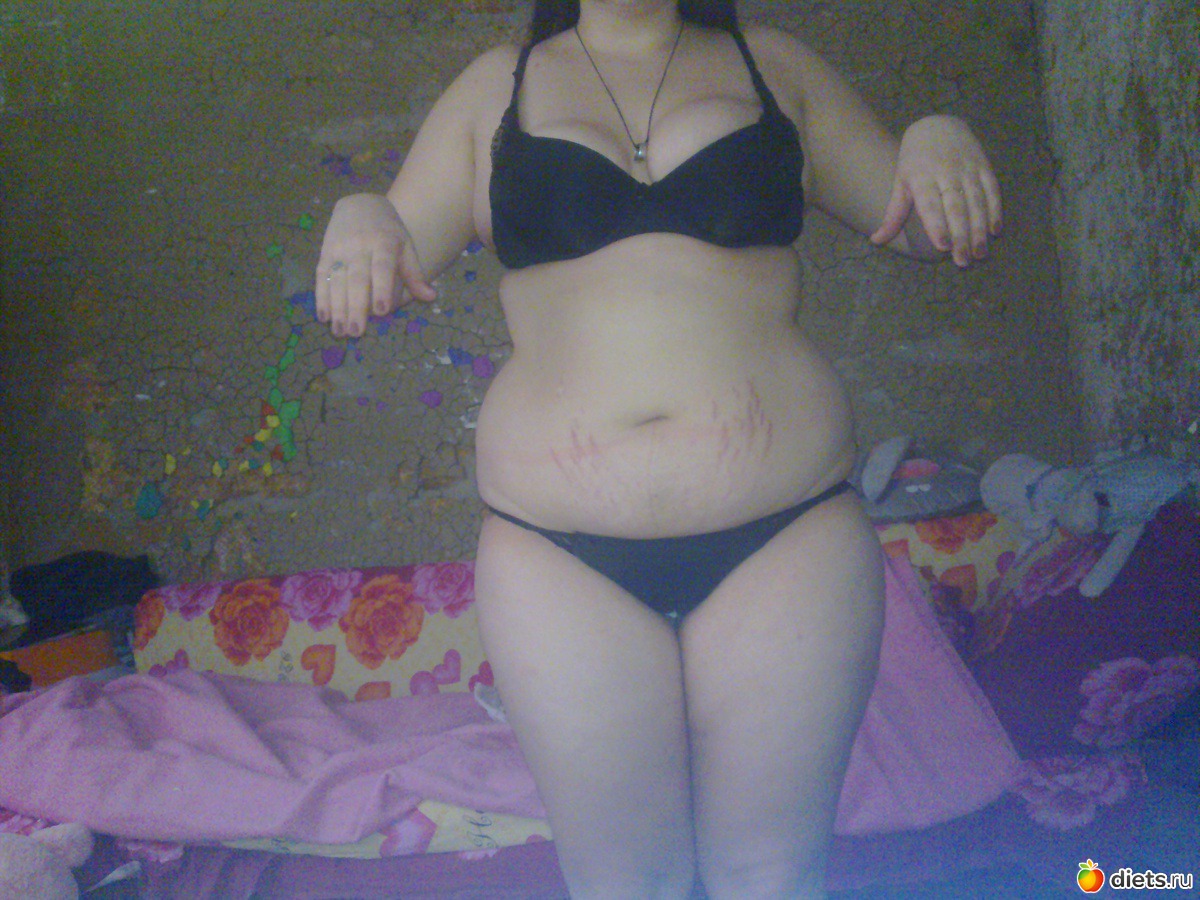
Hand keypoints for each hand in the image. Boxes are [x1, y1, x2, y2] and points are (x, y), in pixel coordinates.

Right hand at [315, 193, 435, 337]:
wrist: (360, 203)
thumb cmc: (388, 231)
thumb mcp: (405, 246)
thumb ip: (414, 274)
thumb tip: (430, 297)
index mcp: (384, 243)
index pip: (382, 267)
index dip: (381, 288)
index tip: (382, 310)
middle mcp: (359, 246)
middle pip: (357, 279)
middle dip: (356, 306)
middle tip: (356, 332)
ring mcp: (340, 249)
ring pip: (336, 280)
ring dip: (337, 308)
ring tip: (339, 331)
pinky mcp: (325, 253)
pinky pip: (321, 276)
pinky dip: (321, 297)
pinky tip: (323, 316)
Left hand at [870, 115, 1001, 266]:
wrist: (938, 124)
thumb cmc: (915, 160)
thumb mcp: (901, 182)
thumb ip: (893, 214)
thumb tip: (876, 241)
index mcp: (921, 177)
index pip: (930, 204)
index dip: (937, 224)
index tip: (942, 246)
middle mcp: (946, 172)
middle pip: (956, 207)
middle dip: (961, 235)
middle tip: (963, 261)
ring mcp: (967, 168)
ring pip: (976, 201)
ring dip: (979, 228)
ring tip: (980, 253)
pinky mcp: (983, 165)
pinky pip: (991, 189)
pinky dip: (995, 210)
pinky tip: (995, 230)